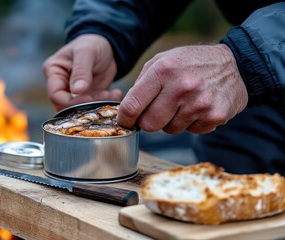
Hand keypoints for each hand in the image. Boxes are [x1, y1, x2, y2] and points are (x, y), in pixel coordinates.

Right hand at [43, 34, 121, 109]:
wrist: (107, 47)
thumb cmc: (92, 44)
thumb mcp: (86, 52)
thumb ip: (81, 70)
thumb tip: (77, 91)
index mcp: (54, 72)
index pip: (55, 95)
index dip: (70, 102)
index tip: (88, 99)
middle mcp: (61, 84)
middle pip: (67, 106)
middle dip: (86, 105)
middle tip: (103, 97)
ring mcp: (74, 92)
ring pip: (82, 109)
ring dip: (98, 104)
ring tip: (111, 94)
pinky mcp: (88, 96)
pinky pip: (94, 106)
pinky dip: (106, 103)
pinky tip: (115, 93)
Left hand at [117, 44, 248, 133]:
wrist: (235, 64)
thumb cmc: (191, 63)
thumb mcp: (163, 60)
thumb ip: (142, 83)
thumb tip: (126, 109)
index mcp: (163, 70)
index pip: (132, 105)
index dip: (125, 118)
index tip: (126, 120)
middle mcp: (181, 87)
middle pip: (149, 125)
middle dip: (150, 120)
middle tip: (160, 109)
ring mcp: (199, 103)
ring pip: (169, 130)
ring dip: (172, 121)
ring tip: (184, 103)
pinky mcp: (214, 116)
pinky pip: (191, 131)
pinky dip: (192, 123)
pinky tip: (199, 107)